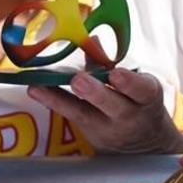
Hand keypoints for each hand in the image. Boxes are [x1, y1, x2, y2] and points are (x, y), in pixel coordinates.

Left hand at [27, 69, 182, 154]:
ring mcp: (108, 129)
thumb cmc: (138, 103)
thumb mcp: (137, 85)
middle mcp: (129, 116)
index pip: (142, 91)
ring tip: (40, 87)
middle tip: (78, 80)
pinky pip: (70, 117)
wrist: (145, 144)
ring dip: (60, 100)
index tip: (116, 74)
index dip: (130, 84)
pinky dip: (52, 103)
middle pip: (113, 106)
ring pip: (83, 114)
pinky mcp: (90, 135)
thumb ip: (111, 64)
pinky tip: (35, 91)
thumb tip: (93, 39)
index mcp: (146, 97)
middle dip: (95, 93)